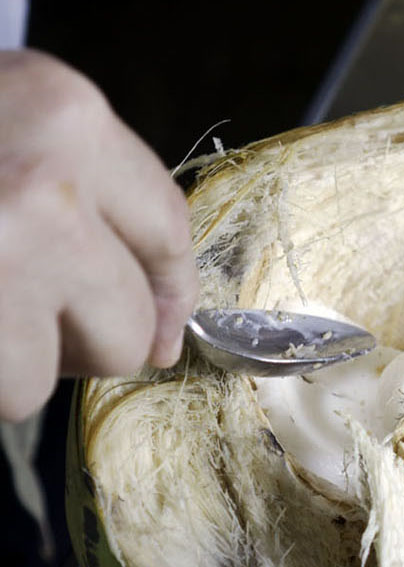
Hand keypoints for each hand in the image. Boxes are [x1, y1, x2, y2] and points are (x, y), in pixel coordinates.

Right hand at [0, 50, 197, 421]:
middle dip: (84, 342)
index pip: (166, 230)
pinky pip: (1, 395)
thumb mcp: (0, 124)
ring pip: (49, 379)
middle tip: (26, 317)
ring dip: (8, 365)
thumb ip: (79, 196)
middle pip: (127, 326)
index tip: (164, 328)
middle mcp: (45, 189)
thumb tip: (158, 321)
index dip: (170, 294)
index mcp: (64, 116)